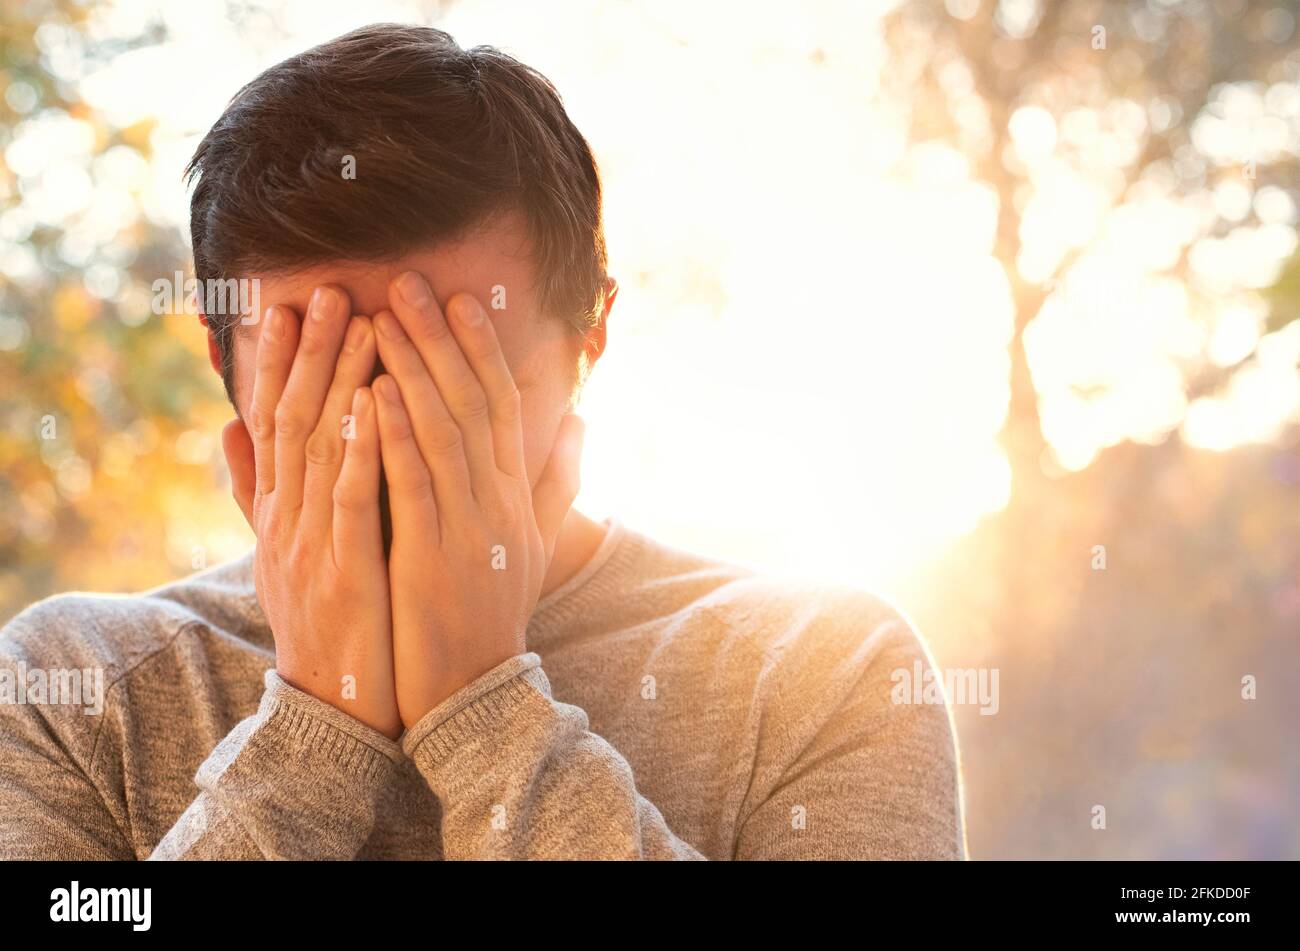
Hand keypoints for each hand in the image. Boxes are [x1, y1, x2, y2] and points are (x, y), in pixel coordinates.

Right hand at [222, 286, 401, 739]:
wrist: (334, 706)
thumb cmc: (321, 621)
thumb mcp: (277, 551)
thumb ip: (253, 490)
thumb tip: (225, 427)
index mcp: (281, 510)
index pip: (276, 420)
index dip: (281, 361)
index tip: (292, 304)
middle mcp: (289, 518)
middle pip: (295, 420)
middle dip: (312, 353)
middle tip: (330, 289)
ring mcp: (313, 544)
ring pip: (324, 449)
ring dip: (341, 382)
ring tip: (361, 323)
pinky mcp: (344, 572)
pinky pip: (353, 501)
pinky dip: (364, 450)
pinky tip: (379, 405)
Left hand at [370, 271, 582, 726]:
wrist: (476, 692)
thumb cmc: (495, 611)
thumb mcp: (538, 542)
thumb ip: (560, 480)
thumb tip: (583, 419)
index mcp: (515, 493)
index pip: (501, 405)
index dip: (481, 348)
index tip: (460, 298)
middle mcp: (497, 501)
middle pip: (470, 403)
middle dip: (439, 340)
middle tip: (409, 282)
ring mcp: (467, 527)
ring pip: (442, 433)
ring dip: (413, 370)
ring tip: (384, 316)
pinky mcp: (430, 557)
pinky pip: (412, 486)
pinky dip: (394, 437)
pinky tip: (373, 393)